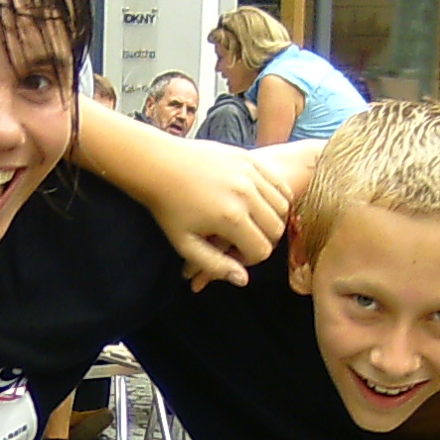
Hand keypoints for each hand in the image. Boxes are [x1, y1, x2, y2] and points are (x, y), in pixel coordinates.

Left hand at [158, 142, 290, 288]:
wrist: (157, 165)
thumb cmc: (169, 207)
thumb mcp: (185, 244)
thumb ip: (214, 265)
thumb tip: (243, 280)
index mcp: (231, 218)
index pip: (261, 250)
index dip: (249, 258)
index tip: (233, 254)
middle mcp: (246, 194)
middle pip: (276, 229)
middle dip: (263, 240)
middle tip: (243, 240)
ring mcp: (250, 173)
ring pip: (281, 207)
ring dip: (271, 219)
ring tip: (250, 223)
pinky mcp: (250, 159)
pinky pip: (278, 185)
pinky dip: (276, 198)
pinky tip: (259, 204)